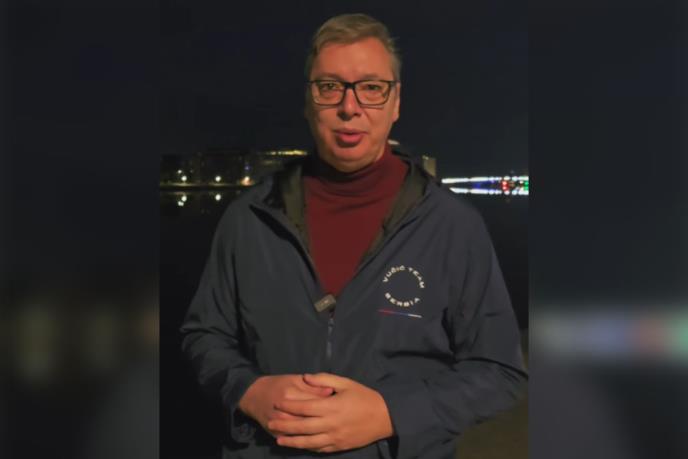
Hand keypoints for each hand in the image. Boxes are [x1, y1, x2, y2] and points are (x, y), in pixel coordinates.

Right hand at [238, 374, 333, 436]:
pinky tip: (319, 439)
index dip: (330, 404)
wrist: (255, 395)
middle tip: (337, 420)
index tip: (341, 406)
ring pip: (303, 434)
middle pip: (310, 420)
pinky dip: (308, 442)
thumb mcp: (296, 379)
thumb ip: (313, 385)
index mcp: (291, 394)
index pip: (315, 402)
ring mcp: (279, 425)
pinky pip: (295, 441)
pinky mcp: (276, 434)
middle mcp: (284, 411)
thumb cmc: (279, 384)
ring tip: (331, 431)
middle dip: (325, 421)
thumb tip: (331, 392)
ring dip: (318, 434)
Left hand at [267, 373, 393, 452]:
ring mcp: (334, 437)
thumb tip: (305, 377)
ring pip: (308, 442)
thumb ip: (324, 379)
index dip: (289, 406)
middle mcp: (330, 424)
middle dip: (284, 425)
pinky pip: (319, 449)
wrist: (384, 417)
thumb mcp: (346, 383)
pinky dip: (307, 447)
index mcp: (331, 406)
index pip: (304, 407)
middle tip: (270, 423)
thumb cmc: (364, 397)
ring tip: (278, 439)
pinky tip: (298, 445)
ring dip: (292, 441)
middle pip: (302, 426)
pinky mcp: (339, 446)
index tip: (277, 403)